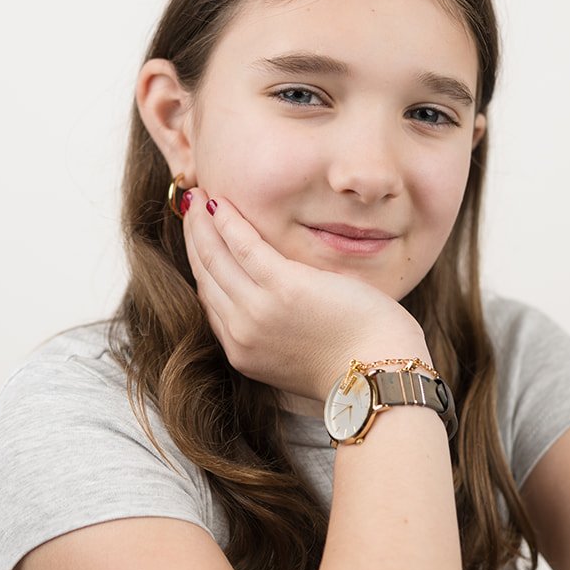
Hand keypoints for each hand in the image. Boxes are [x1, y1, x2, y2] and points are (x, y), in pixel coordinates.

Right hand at [181, 189, 428, 403]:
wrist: (378, 374)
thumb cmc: (354, 364)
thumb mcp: (300, 355)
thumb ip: (276, 333)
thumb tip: (275, 306)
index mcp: (244, 352)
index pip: (211, 299)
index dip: (201, 264)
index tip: (200, 239)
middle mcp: (242, 333)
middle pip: (206, 275)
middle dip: (195, 237)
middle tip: (191, 206)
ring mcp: (258, 311)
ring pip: (215, 258)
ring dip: (202, 223)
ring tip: (198, 195)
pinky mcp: (283, 288)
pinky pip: (244, 247)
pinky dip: (228, 223)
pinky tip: (221, 203)